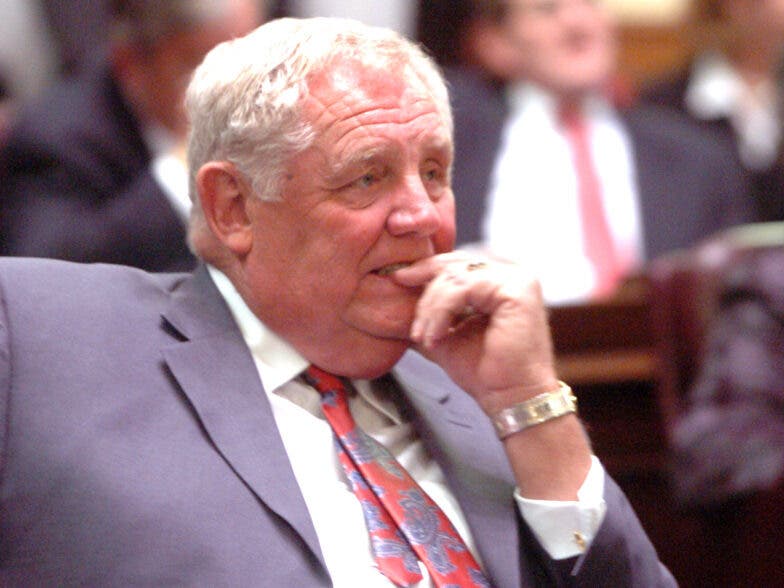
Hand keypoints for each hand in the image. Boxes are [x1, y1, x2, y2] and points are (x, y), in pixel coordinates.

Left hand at [392, 251, 558, 414]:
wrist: (509, 398)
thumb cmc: (484, 371)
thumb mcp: (445, 334)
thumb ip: (428, 313)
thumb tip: (393, 300)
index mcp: (497, 281)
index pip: (455, 264)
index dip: (425, 269)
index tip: (398, 280)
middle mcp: (510, 274)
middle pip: (453, 266)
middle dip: (425, 294)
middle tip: (413, 324)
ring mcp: (516, 279)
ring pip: (455, 277)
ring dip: (431, 309)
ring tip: (424, 337)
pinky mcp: (516, 290)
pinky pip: (465, 289)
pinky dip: (443, 312)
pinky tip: (437, 336)